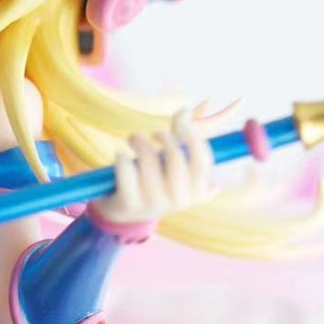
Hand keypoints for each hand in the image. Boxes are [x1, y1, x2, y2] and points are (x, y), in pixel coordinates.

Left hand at [92, 108, 215, 230]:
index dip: (192, 135)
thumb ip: (181, 136)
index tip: (180, 122)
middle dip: (163, 137)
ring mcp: (154, 204)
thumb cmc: (156, 180)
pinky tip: (120, 156)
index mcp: (198, 191)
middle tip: (153, 134)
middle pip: (175, 157)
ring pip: (148, 161)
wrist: (127, 213)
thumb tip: (185, 109)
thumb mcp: (173, 162)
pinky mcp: (131, 204)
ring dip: (139, 141)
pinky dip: (121, 158)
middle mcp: (179, 201)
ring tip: (133, 139)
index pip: (202, 159)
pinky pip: (126, 171)